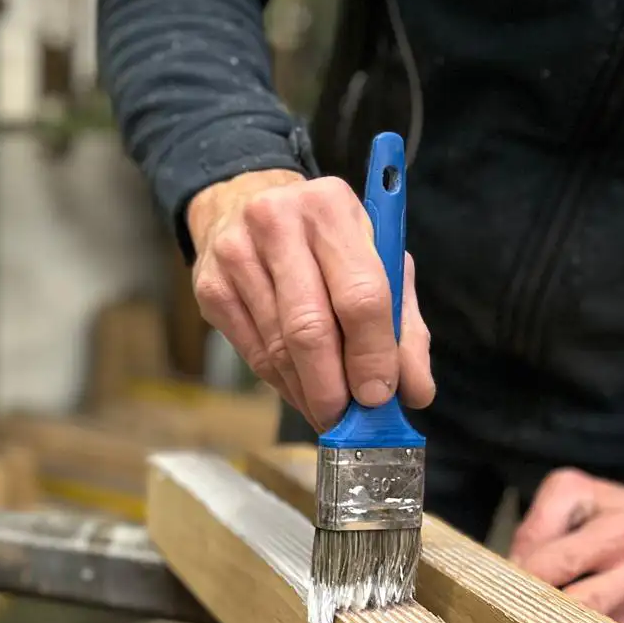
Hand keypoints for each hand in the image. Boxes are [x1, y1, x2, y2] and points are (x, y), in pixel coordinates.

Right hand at [185, 171, 435, 430]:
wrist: (244, 202)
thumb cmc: (323, 239)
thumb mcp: (375, 260)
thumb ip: (402, 325)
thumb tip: (414, 391)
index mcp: (331, 208)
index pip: (360, 294)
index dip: (372, 354)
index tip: (379, 396)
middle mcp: (277, 223)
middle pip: (310, 327)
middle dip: (332, 386)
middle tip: (347, 420)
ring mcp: (235, 255)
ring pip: (277, 347)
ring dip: (307, 392)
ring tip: (329, 412)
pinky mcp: (209, 287)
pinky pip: (252, 353)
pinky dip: (282, 383)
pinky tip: (301, 391)